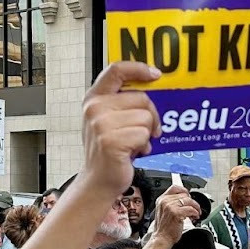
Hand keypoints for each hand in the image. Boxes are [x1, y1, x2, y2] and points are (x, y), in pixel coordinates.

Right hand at [79, 62, 161, 197]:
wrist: (97, 180)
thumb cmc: (107, 150)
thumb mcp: (108, 119)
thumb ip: (123, 102)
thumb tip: (154, 89)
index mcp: (94, 98)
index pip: (116, 70)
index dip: (138, 68)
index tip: (155, 74)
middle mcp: (95, 108)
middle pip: (141, 97)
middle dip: (150, 115)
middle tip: (144, 130)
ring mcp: (101, 124)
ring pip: (145, 118)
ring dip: (146, 133)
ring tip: (133, 143)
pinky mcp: (111, 141)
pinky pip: (143, 134)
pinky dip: (143, 146)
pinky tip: (132, 152)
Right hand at [150, 185, 194, 245]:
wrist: (162, 238)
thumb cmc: (164, 228)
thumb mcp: (163, 211)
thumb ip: (171, 203)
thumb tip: (184, 199)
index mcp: (161, 199)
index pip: (175, 188)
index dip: (184, 191)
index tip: (189, 196)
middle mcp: (165, 201)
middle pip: (184, 195)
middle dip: (192, 202)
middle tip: (194, 208)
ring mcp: (170, 207)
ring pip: (189, 201)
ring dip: (195, 207)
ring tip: (195, 213)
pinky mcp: (176, 213)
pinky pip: (191, 209)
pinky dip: (195, 213)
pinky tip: (194, 217)